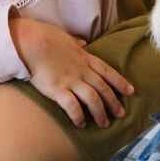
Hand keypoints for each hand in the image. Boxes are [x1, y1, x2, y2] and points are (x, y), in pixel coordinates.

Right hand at [10, 19, 133, 128]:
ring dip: (100, 113)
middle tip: (121, 114)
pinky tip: (80, 124)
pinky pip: (73, 106)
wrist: (28, 41)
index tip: (131, 91)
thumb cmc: (43, 36)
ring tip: (104, 124)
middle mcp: (81, 70)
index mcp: (84, 57)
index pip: (107, 71)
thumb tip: (83, 42)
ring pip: (93, 99)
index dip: (120, 82)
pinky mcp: (57, 89)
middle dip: (114, 102)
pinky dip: (79, 116)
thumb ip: (75, 41)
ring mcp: (70, 80)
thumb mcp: (64, 36)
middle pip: (103, 88)